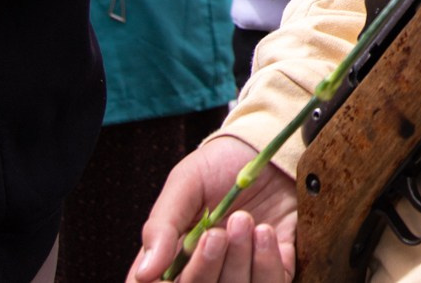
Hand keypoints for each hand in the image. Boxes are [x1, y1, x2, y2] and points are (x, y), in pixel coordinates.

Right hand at [131, 135, 295, 281]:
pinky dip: (268, 262)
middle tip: (216, 233)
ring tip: (243, 220)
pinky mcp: (276, 269)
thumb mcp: (184, 184)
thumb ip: (161, 226)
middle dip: (206, 267)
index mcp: (173, 258)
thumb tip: (144, 274)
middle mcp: (206, 272)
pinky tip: (264, 231)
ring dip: (238, 261)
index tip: (177, 265)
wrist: (265, 149)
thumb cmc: (218, 166)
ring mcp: (241, 273)